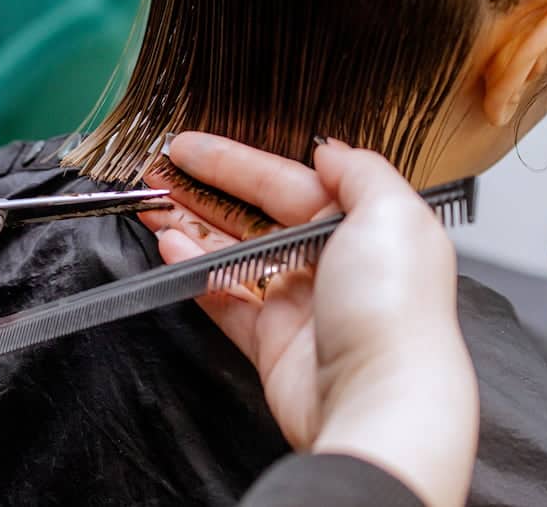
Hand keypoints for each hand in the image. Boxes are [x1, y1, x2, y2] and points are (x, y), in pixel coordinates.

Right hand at [140, 133, 477, 506]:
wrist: (377, 397)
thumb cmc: (392, 307)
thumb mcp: (391, 213)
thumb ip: (358, 172)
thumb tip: (329, 150)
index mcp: (361, 228)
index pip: (287, 183)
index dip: (235, 163)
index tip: (190, 149)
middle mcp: (331, 264)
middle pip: (254, 217)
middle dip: (205, 193)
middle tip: (161, 176)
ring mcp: (300, 305)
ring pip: (234, 257)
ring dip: (192, 230)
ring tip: (153, 208)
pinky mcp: (273, 344)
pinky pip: (226, 299)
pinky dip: (195, 275)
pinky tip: (171, 251)